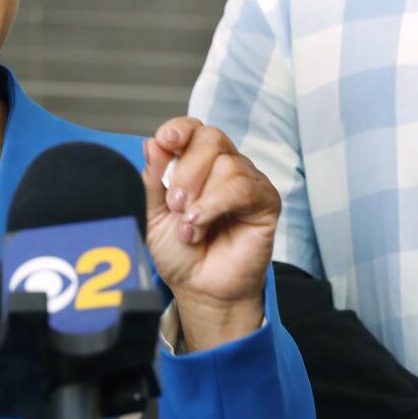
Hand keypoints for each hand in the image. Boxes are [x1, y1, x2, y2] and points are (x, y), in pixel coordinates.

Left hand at [141, 118, 279, 350]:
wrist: (199, 288)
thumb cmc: (180, 253)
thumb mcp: (153, 214)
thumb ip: (152, 180)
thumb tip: (152, 143)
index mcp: (197, 164)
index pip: (194, 129)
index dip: (179, 129)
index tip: (166, 141)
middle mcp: (224, 167)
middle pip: (211, 138)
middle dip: (186, 169)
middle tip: (174, 204)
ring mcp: (247, 182)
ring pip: (226, 163)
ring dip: (199, 197)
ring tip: (189, 226)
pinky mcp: (265, 201)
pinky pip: (242, 187)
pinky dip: (215, 204)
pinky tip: (199, 224)